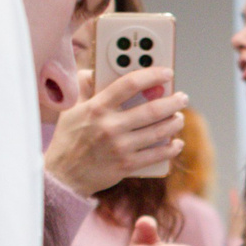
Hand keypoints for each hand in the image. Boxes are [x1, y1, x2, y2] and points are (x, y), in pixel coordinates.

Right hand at [45, 64, 187, 196]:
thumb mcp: (70, 108)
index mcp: (96, 108)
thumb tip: (96, 70)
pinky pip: (156, 155)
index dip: (152, 75)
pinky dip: (171, 148)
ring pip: (158, 132)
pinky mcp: (126, 165)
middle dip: (173, 101)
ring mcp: (120, 147)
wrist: (63, 175)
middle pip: (151, 109)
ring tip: (179, 117)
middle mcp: (110, 126)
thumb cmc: (68, 138)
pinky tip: (176, 143)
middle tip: (182, 97)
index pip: (129, 84)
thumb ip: (84, 86)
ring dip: (175, 123)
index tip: (166, 72)